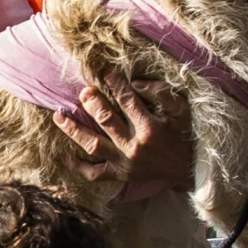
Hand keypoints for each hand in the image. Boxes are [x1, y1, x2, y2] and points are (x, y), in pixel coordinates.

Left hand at [55, 83, 193, 198]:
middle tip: (83, 91)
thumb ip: (161, 93)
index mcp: (150, 128)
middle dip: (92, 103)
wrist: (189, 169)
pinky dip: (77, 166)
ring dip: (73, 130)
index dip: (115, 84)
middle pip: (105, 121)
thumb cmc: (184, 134)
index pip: (127, 100)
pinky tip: (64, 155)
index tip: (105, 72)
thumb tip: (135, 83)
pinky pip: (94, 173)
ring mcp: (124, 163)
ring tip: (59, 116)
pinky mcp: (120, 175)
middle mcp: (134, 146)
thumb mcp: (182, 110)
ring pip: (93, 145)